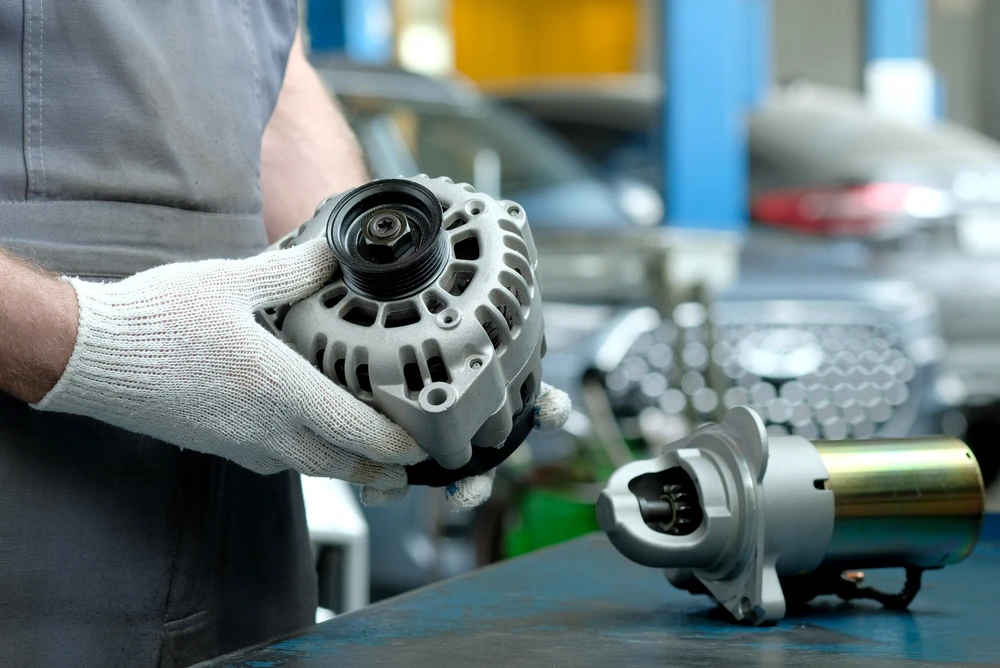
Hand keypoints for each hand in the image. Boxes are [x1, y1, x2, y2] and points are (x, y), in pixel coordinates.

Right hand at [35, 237, 569, 507]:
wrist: (93, 355)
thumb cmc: (159, 319)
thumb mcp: (235, 281)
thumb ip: (294, 271)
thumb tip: (335, 251)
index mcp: (281, 389)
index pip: (359, 433)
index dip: (400, 446)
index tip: (427, 447)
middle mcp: (267, 428)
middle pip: (343, 466)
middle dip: (383, 471)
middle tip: (412, 469)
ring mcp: (242, 443)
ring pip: (312, 467)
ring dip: (348, 468)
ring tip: (373, 462)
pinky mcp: (220, 445)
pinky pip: (278, 462)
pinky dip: (309, 458)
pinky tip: (310, 438)